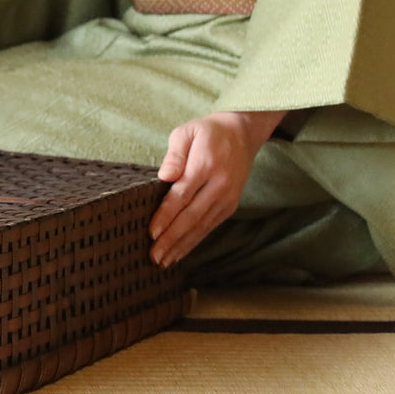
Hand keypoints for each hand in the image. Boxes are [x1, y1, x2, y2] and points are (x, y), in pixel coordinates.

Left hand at [149, 110, 285, 268]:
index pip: (182, 195)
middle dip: (172, 239)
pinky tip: (181, 252)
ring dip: (182, 245)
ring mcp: (227, 197)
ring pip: (202, 226)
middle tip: (154, 256)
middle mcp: (220, 185)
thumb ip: (174, 154)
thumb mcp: (187, 132)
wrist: (242, 133)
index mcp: (206, 165)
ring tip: (164, 261)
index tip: (152, 233)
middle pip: (192, 216)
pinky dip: (195, 241)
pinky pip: (210, 226)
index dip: (166, 216)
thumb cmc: (207, 132)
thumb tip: (165, 177)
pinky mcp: (230, 205)